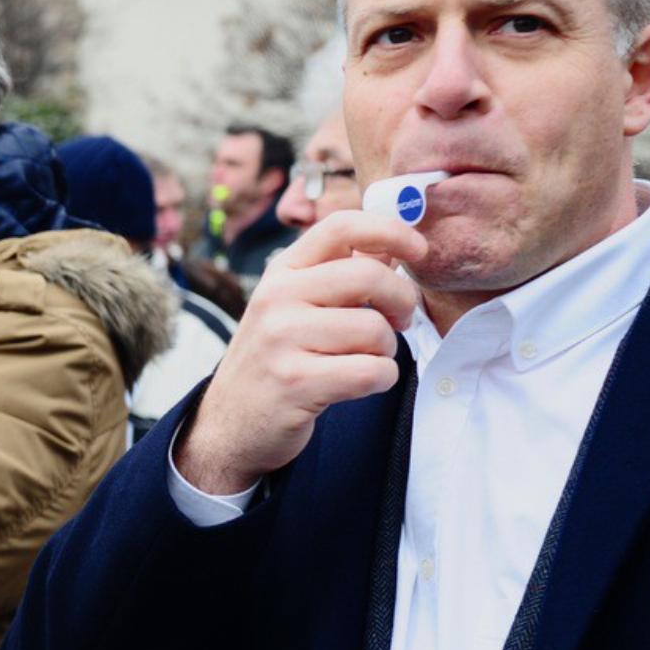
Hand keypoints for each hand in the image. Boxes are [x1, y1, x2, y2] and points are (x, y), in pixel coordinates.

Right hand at [175, 211, 426, 494]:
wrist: (231, 422)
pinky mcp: (295, 382)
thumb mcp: (294, 306)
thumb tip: (392, 248)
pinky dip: (380, 379)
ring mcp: (281, 340)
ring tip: (364, 359)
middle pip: (369, 275)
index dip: (390, 231)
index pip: (341, 227)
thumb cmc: (275, 359)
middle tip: (399, 322)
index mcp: (282, 272)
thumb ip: (338, 275)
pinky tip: (359, 384)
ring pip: (375, 329)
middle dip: (403, 301)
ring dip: (387, 350)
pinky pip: (371, 371)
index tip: (418, 249)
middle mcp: (276, 298)